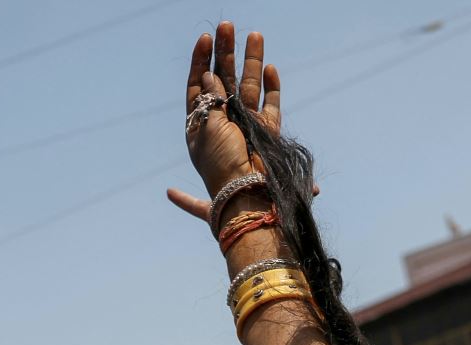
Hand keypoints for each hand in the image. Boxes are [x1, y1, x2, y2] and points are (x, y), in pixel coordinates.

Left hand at [166, 23, 280, 221]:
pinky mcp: (267, 133)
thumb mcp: (207, 126)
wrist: (246, 194)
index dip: (200, 60)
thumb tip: (210, 73)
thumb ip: (209, 99)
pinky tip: (270, 68)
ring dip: (250, 60)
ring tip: (254, 33)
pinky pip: (270, 105)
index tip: (205, 38)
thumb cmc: (221, 164)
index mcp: (199, 124)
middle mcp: (222, 122)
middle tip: (228, 25)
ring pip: (248, 86)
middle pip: (223, 80)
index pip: (198, 84)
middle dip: (225, 52)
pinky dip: (271, 88)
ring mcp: (246, 126)